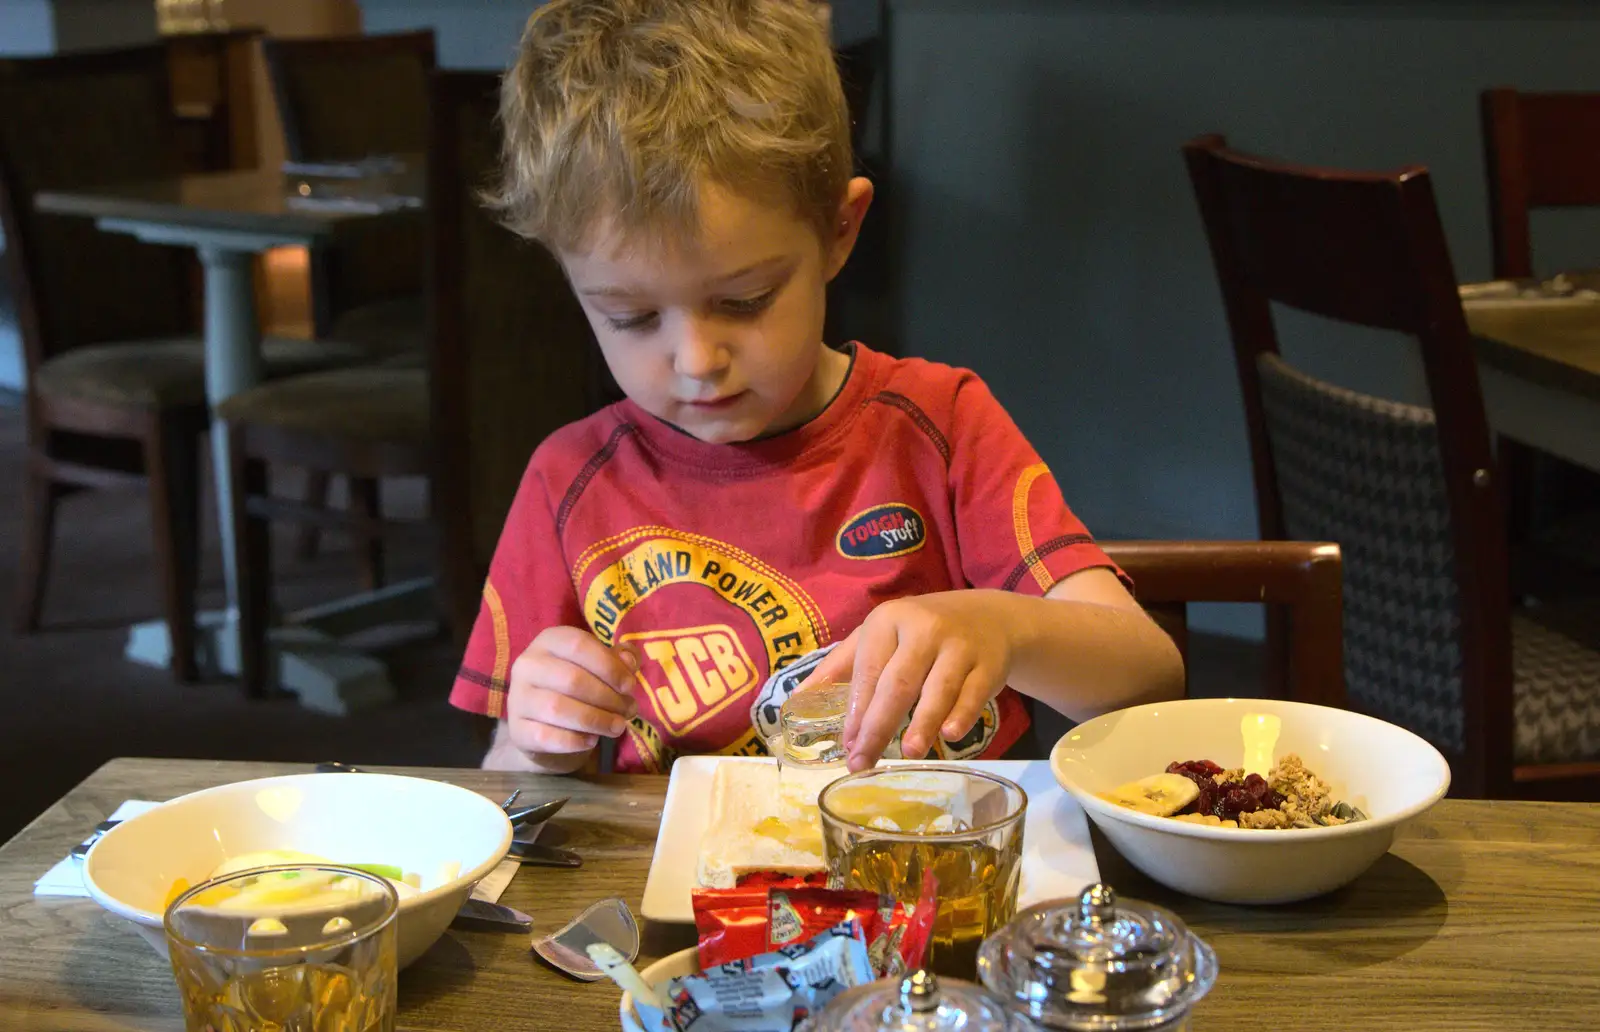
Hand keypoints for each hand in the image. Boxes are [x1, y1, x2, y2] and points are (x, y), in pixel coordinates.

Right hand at [505, 626, 639, 772]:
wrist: (543, 726)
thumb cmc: (578, 688)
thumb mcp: (599, 666)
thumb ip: (618, 659)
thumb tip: (629, 661)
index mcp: (549, 641)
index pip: (578, 645)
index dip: (609, 666)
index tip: (630, 686)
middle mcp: (527, 665)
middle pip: (572, 679)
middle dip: (608, 698)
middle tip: (629, 710)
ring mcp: (518, 698)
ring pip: (558, 708)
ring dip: (597, 720)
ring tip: (618, 727)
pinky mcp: (517, 730)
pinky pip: (548, 736)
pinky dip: (576, 740)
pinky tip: (592, 740)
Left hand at [799, 592, 1012, 770]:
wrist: (989, 619)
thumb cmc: (921, 633)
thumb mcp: (880, 636)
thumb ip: (840, 666)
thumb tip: (796, 700)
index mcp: (889, 620)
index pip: (869, 670)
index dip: (856, 709)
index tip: (846, 745)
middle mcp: (924, 629)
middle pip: (899, 682)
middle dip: (879, 725)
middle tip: (864, 761)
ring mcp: (959, 646)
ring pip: (939, 687)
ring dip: (923, 721)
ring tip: (909, 752)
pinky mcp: (988, 664)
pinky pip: (974, 693)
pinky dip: (962, 714)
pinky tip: (950, 734)